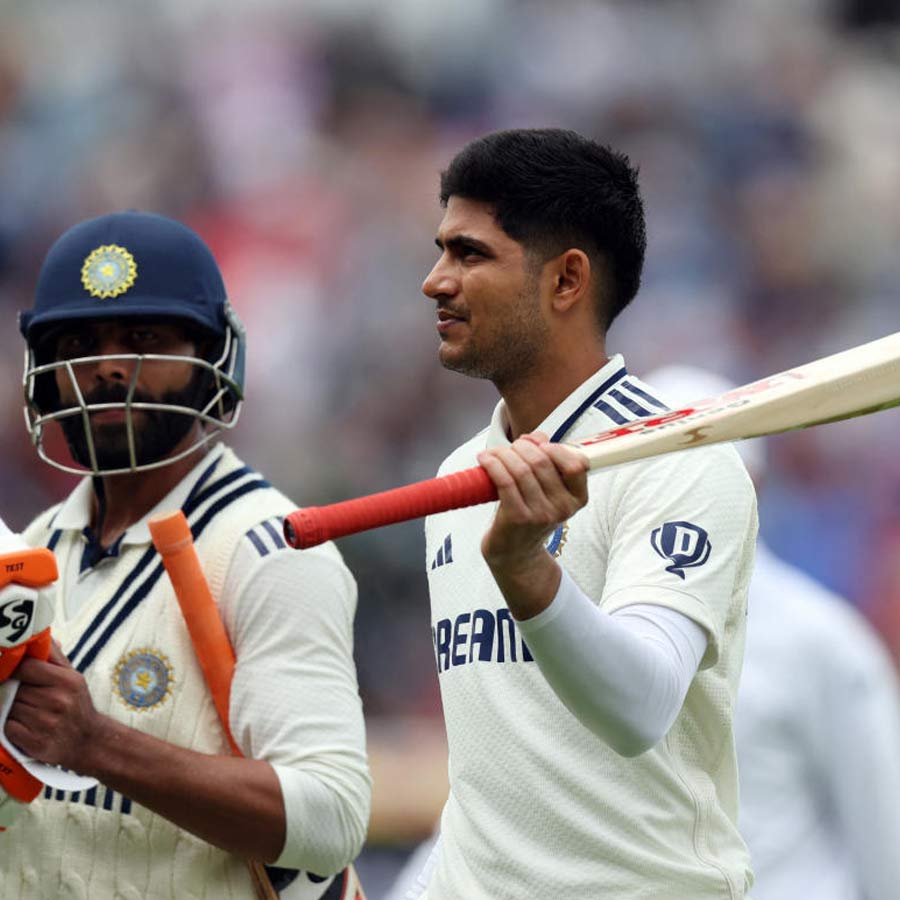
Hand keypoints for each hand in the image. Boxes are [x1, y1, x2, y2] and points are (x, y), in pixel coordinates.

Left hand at [4, 641, 102, 770]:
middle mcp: (57, 701)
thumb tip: (41, 638)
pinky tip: (25, 725)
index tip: (12, 671)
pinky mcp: (34, 742)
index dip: (15, 668)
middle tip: (24, 695)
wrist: (87, 741)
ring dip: (12, 708)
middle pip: (16, 689)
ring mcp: (45, 723)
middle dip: (15, 691)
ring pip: (10, 707)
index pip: (27, 667)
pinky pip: (8, 727)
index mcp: (67, 681)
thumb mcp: (73, 677)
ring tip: (27, 710)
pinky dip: (11, 725)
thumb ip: (54, 656)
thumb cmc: (76, 705)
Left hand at [477, 432, 587, 618]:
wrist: (515, 556)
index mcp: (577, 499)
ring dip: (503, 453)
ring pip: (521, 469)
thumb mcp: (548, 493)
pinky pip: (504, 480)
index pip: (577, 464)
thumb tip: (538, 436)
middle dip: (522, 447)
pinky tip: (484, 459)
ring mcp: (540, 514)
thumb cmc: (531, 516)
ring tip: (493, 453)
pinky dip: (492, 464)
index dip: (556, 448)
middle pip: (542, 461)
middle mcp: (562, 508)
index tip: (538, 445)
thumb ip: (547, 462)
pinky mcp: (517, 518)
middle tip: (510, 447)